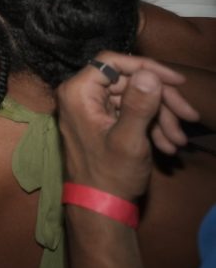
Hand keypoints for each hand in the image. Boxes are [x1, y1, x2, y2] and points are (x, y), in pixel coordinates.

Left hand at [56, 51, 197, 198]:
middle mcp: (80, 96)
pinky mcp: (101, 121)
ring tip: (178, 141)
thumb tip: (149, 73)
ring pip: (134, 98)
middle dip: (162, 101)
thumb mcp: (129, 140)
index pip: (113, 62)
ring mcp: (91, 109)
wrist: (100, 206)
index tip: (178, 82)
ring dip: (161, 117)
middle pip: (129, 81)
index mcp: (77, 92)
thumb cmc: (109, 175)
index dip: (148, 67)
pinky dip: (152, 126)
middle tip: (189, 117)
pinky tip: (169, 146)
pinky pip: (131, 114)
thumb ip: (139, 106)